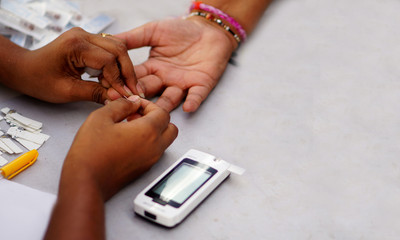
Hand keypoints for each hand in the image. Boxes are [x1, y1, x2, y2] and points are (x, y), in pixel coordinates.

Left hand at [15, 28, 138, 103]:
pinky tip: (113, 80)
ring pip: (117, 47)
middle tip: (133, 90)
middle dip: (127, 72)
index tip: (125, 95)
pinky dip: (115, 65)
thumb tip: (118, 98)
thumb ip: (95, 93)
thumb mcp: (68, 91)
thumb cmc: (39, 79)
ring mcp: (85, 36)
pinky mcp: (88, 41)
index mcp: (75, 45)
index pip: (108, 60)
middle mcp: (82, 35)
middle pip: (118, 49)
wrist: (25, 70)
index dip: (119, 79)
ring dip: (123, 68)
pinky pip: (109, 50)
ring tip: (124, 87)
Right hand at [61, 96, 177, 198]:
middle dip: (157, 118)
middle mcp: (155, 147)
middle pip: (170, 127)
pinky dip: (149, 143)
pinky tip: (128, 140)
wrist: (86, 181)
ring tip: (130, 128)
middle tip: (137, 115)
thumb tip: (132, 102)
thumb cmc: (91, 152)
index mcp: (148, 132)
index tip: (134, 105)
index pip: (163, 112)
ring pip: (165, 140)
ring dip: (154, 131)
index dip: (149, 105)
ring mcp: (151, 160)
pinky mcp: (144, 169)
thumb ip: (121, 105)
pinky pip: (155, 152)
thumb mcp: (101, 117)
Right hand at [114, 17, 236, 111]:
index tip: (110, 88)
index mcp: (152, 68)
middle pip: (148, 93)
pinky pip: (196, 96)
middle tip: (126, 104)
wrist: (208, 29)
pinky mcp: (200, 86)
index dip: (123, 83)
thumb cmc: (182, 30)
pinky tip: (187, 107)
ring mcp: (182, 85)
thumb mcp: (153, 31)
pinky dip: (192, 102)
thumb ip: (133, 38)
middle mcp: (165, 80)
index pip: (133, 78)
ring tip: (153, 114)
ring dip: (161, 108)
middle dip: (137, 99)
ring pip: (169, 100)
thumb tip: (109, 40)